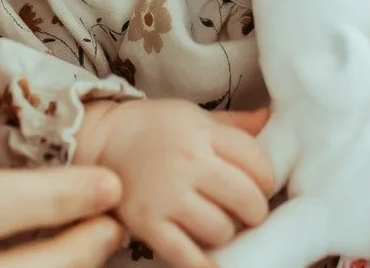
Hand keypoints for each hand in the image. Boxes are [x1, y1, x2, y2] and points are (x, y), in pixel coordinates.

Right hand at [78, 100, 272, 267]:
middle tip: (247, 211)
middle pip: (245, 198)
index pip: (256, 161)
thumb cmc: (153, 127)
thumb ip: (233, 124)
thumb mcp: (193, 116)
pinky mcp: (147, 224)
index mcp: (202, 133)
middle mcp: (187, 163)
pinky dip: (204, 265)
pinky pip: (186, 256)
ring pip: (221, 229)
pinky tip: (214, 264)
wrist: (100, 140)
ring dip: (226, 232)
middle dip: (254, 210)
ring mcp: (166, 196)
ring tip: (216, 222)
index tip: (261, 185)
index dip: (267, 178)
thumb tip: (269, 119)